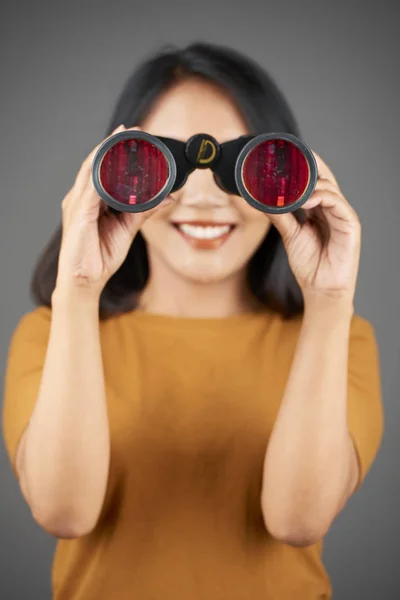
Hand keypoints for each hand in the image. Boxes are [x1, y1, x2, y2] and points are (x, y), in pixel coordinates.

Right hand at [55, 125, 173, 297]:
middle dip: (114, 143)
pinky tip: (112, 162)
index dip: (117, 150)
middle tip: (133, 129)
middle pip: (96, 162)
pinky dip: (102, 172)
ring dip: (108, 151)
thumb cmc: (99, 257)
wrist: (85, 282)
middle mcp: (81, 197)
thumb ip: (145, 210)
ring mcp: (77, 204)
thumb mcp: (128, 229)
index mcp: (91, 200)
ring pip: (92, 169)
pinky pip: (91, 188)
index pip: (103, 167)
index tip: (134, 135)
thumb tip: (167, 197)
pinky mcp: (79, 214)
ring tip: (124, 137)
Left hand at [267, 150, 360, 306]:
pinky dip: (322, 197)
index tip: (286, 156)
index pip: (314, 180)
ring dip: (311, 184)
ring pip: (330, 188)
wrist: (320, 288)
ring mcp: (342, 215)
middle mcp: (332, 209)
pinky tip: (307, 199)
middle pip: (324, 178)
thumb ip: (279, 216)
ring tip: (292, 185)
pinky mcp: (350, 225)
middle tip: (291, 157)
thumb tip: (261, 201)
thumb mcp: (289, 235)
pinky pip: (337, 203)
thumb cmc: (309, 264)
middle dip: (309, 165)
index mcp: (319, 209)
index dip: (304, 166)